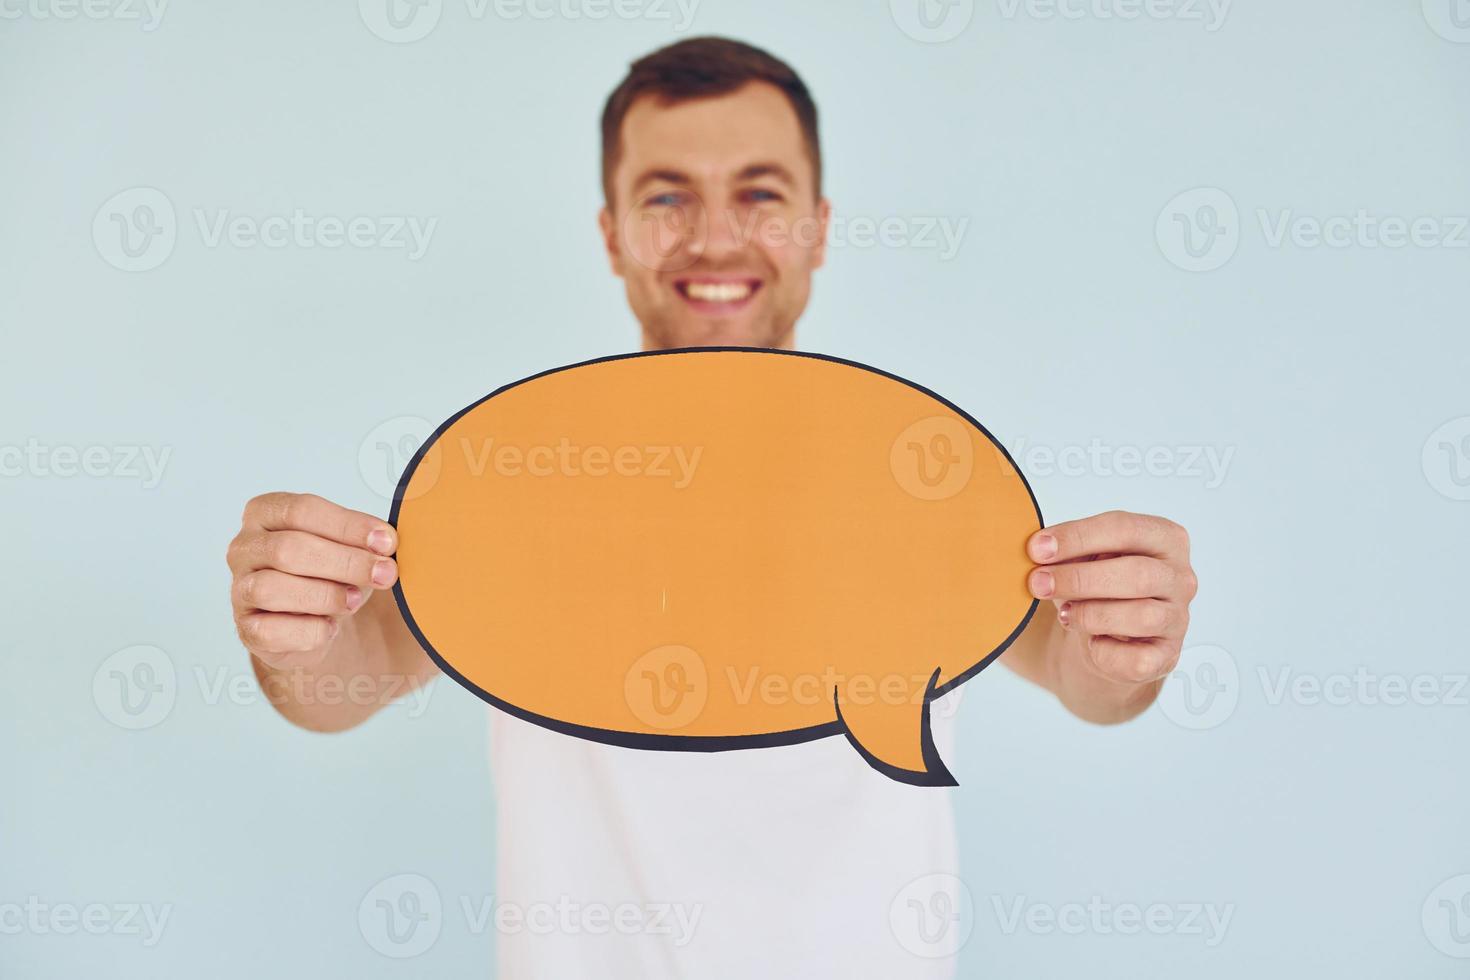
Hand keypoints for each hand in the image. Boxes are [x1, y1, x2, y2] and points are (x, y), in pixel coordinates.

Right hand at [226, 492, 398, 668]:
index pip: (302, 510)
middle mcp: (245, 547)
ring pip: (272, 588)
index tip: (386, 542)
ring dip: (324, 595)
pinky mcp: (247, 628)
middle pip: (288, 549)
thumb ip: (366, 541)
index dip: (348, 526)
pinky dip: (310, 631)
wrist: (321, 623)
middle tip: (384, 574)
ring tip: (354, 601)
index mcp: (267, 513)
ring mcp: (240, 588)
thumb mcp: (352, 548)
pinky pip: (271, 631)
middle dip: (344, 562)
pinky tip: (331, 627)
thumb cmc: (334, 574)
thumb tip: (386, 543)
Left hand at [1026, 510, 1196, 688]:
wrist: (1105, 640)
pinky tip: (1091, 643)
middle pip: (1136, 573)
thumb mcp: (1084, 560)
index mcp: (1165, 538)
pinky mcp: (1167, 656)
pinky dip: (1105, 652)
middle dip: (1079, 578)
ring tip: (1064, 614)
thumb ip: (1069, 551)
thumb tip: (1039, 550)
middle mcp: (1179, 577)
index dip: (1077, 537)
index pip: (1124, 528)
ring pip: (1141, 616)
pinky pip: (1137, 659)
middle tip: (1038, 583)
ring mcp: (1178, 618)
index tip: (1037, 548)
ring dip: (1091, 614)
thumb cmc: (1097, 589)